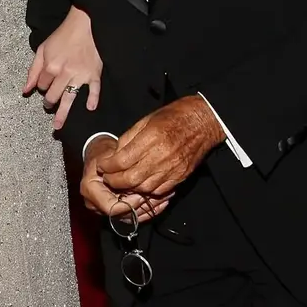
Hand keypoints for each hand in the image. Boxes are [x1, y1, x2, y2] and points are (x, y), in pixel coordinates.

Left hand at [24, 6, 101, 130]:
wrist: (85, 25)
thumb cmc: (62, 36)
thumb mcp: (43, 49)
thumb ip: (33, 70)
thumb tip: (26, 90)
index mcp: (51, 67)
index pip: (42, 86)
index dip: (42, 86)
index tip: (45, 84)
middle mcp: (65, 73)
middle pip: (53, 96)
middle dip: (49, 102)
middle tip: (48, 104)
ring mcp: (80, 75)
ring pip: (70, 98)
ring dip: (63, 113)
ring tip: (57, 125)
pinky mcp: (94, 74)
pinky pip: (94, 90)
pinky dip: (93, 99)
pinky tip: (89, 108)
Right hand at [80, 137, 171, 221]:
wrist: (101, 158)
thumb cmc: (104, 155)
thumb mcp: (109, 156)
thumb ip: (118, 169)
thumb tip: (132, 183)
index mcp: (90, 190)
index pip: (111, 207)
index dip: (128, 204)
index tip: (141, 194)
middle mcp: (95, 203)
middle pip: (122, 215)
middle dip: (142, 207)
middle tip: (159, 196)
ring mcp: (105, 209)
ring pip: (131, 218)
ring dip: (149, 209)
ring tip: (164, 197)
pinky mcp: (116, 211)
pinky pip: (133, 217)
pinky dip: (148, 210)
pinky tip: (161, 201)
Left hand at [101, 96, 224, 197]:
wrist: (203, 121)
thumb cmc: (174, 116)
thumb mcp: (146, 119)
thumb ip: (128, 138)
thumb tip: (114, 155)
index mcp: (151, 138)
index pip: (122, 160)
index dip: (108, 166)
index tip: (102, 166)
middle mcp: (162, 155)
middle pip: (130, 178)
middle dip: (114, 181)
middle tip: (107, 178)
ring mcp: (172, 168)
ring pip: (143, 187)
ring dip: (129, 188)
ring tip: (121, 182)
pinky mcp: (180, 176)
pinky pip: (159, 190)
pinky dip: (146, 190)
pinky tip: (139, 184)